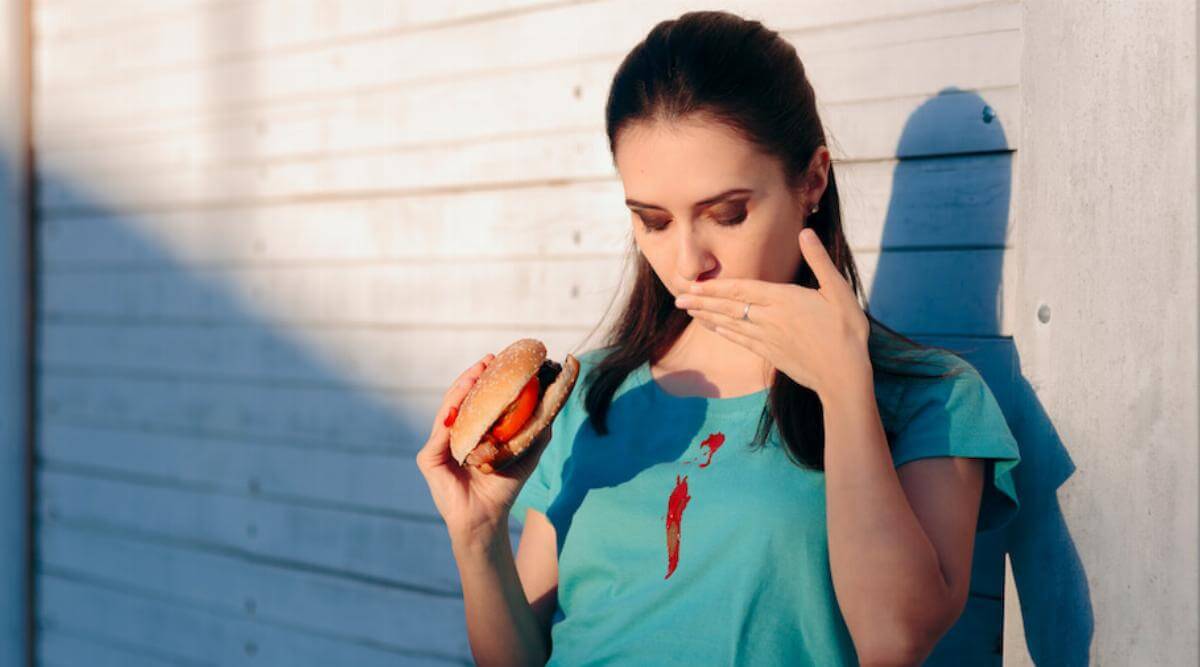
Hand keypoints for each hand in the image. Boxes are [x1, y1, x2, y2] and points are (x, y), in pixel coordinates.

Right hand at [415, 353, 553, 545]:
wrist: (488, 518)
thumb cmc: (504, 487)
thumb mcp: (525, 453)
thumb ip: (535, 429)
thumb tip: (551, 402)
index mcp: (471, 431)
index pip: (475, 399)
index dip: (485, 379)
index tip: (499, 360)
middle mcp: (452, 435)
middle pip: (460, 398)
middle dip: (473, 376)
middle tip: (488, 359)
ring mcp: (438, 445)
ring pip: (448, 409)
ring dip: (461, 388)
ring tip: (476, 372)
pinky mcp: (429, 458)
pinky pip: (440, 432)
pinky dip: (450, 414)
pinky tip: (461, 401)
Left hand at [671, 227, 871, 396]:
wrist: (844, 376)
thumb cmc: (846, 331)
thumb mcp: (838, 290)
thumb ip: (819, 260)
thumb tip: (806, 232)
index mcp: (783, 299)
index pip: (741, 289)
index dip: (714, 287)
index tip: (693, 284)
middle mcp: (770, 318)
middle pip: (729, 307)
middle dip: (702, 301)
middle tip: (677, 298)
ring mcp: (768, 338)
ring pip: (730, 324)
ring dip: (707, 316)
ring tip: (688, 310)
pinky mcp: (770, 354)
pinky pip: (741, 340)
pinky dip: (725, 332)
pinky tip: (714, 328)